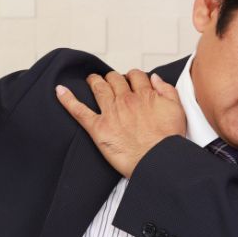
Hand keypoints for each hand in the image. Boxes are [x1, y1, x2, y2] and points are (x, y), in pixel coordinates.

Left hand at [55, 70, 185, 177]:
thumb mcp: (177, 110)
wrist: (158, 160)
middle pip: (115, 79)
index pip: (135, 76)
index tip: (130, 81)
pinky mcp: (98, 128)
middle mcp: (126, 100)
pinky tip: (60, 91)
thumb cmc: (168, 140)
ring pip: (99, 88)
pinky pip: (79, 111)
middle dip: (112, 77)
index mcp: (145, 95)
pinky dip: (68, 100)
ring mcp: (111, 113)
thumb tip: (155, 78)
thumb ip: (167, 90)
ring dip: (94, 81)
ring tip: (91, 80)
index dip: (132, 76)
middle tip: (109, 81)